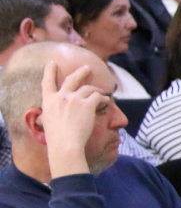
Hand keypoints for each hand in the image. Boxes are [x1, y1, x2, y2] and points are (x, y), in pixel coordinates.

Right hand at [40, 62, 106, 177]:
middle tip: (88, 67)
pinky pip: (99, 97)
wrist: (65, 144)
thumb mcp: (46, 122)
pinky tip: (107, 102)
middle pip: (72, 79)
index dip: (49, 71)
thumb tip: (46, 116)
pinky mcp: (88, 104)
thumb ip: (49, 114)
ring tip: (103, 93)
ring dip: (97, 90)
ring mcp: (75, 99)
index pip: (47, 82)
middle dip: (81, 72)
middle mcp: (61, 96)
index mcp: (48, 101)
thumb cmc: (56, 138)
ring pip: (89, 88)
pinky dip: (104, 99)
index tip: (51, 63)